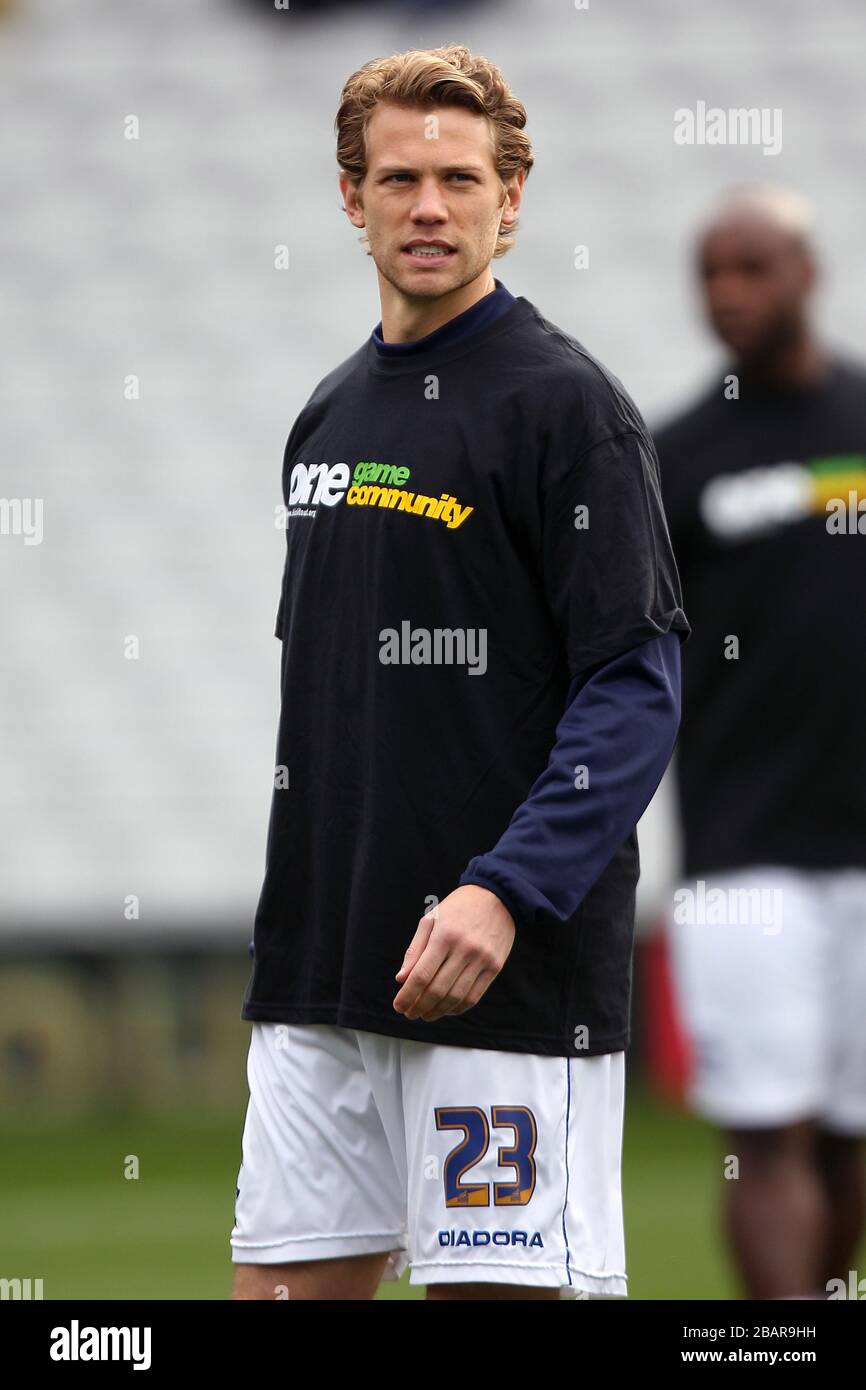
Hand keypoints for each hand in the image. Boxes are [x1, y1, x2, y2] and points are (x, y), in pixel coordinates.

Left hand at [392, 884, 515, 1022]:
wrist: (497, 896)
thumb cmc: (458, 908)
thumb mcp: (431, 920)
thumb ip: (415, 950)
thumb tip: (401, 979)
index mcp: (444, 936)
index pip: (422, 975)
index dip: (407, 995)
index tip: (398, 1006)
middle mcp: (464, 949)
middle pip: (438, 990)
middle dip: (419, 1006)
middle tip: (409, 1013)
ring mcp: (482, 959)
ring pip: (456, 997)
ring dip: (437, 1011)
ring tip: (425, 1014)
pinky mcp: (495, 967)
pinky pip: (474, 996)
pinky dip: (457, 1008)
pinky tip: (446, 1009)